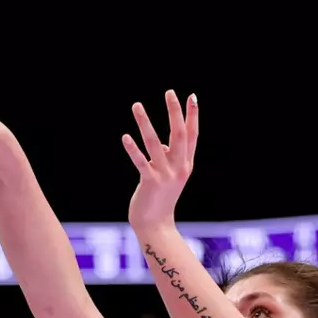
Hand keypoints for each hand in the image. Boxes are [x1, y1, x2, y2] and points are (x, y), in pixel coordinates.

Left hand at [122, 90, 198, 226]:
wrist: (156, 226)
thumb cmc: (160, 199)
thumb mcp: (169, 176)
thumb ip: (168, 158)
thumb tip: (162, 144)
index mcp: (186, 164)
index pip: (192, 135)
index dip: (192, 116)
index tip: (192, 96)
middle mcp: (179, 168)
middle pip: (179, 134)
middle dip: (175, 112)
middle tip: (170, 92)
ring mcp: (165, 175)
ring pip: (155, 144)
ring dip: (146, 123)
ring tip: (136, 105)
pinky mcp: (150, 183)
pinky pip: (140, 162)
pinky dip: (133, 149)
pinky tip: (125, 136)